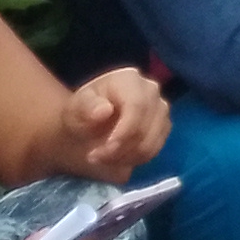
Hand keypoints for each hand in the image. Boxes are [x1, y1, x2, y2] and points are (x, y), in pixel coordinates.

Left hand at [51, 68, 166, 180]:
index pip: (137, 106)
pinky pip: (154, 150)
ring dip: (125, 157)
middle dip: (120, 149)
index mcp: (129, 79)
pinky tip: (115, 159)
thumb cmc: (82, 111)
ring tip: (102, 159)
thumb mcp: (75, 108)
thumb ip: (86, 107)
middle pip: (145, 127)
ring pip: (151, 142)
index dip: (124, 131)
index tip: (104, 150)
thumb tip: (104, 111)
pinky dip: (134, 159)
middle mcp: (151, 91)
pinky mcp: (163, 127)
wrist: (88, 122)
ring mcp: (161, 109)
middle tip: (94, 158)